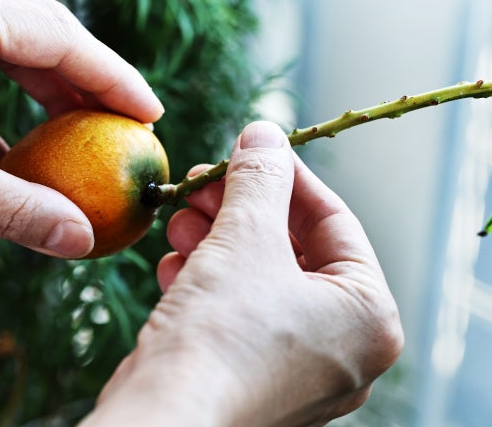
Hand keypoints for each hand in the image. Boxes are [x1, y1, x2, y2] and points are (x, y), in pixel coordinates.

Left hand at [0, 0, 162, 257]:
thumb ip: (13, 208)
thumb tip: (80, 242)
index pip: (59, 37)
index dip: (112, 78)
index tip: (150, 114)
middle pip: (40, 32)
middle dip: (87, 81)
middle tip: (126, 124)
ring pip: (7, 46)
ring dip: (47, 93)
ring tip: (85, 135)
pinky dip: (2, 106)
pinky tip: (21, 150)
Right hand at [82, 121, 402, 425]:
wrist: (163, 421)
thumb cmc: (220, 337)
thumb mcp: (244, 238)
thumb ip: (261, 179)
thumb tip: (265, 133)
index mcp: (368, 317)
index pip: (334, 221)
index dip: (287, 176)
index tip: (250, 147)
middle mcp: (343, 349)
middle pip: (292, 250)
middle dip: (240, 210)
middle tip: (204, 182)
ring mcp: (297, 369)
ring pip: (259, 280)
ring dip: (216, 241)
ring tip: (180, 219)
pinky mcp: (252, 379)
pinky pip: (239, 314)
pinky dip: (208, 281)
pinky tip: (174, 264)